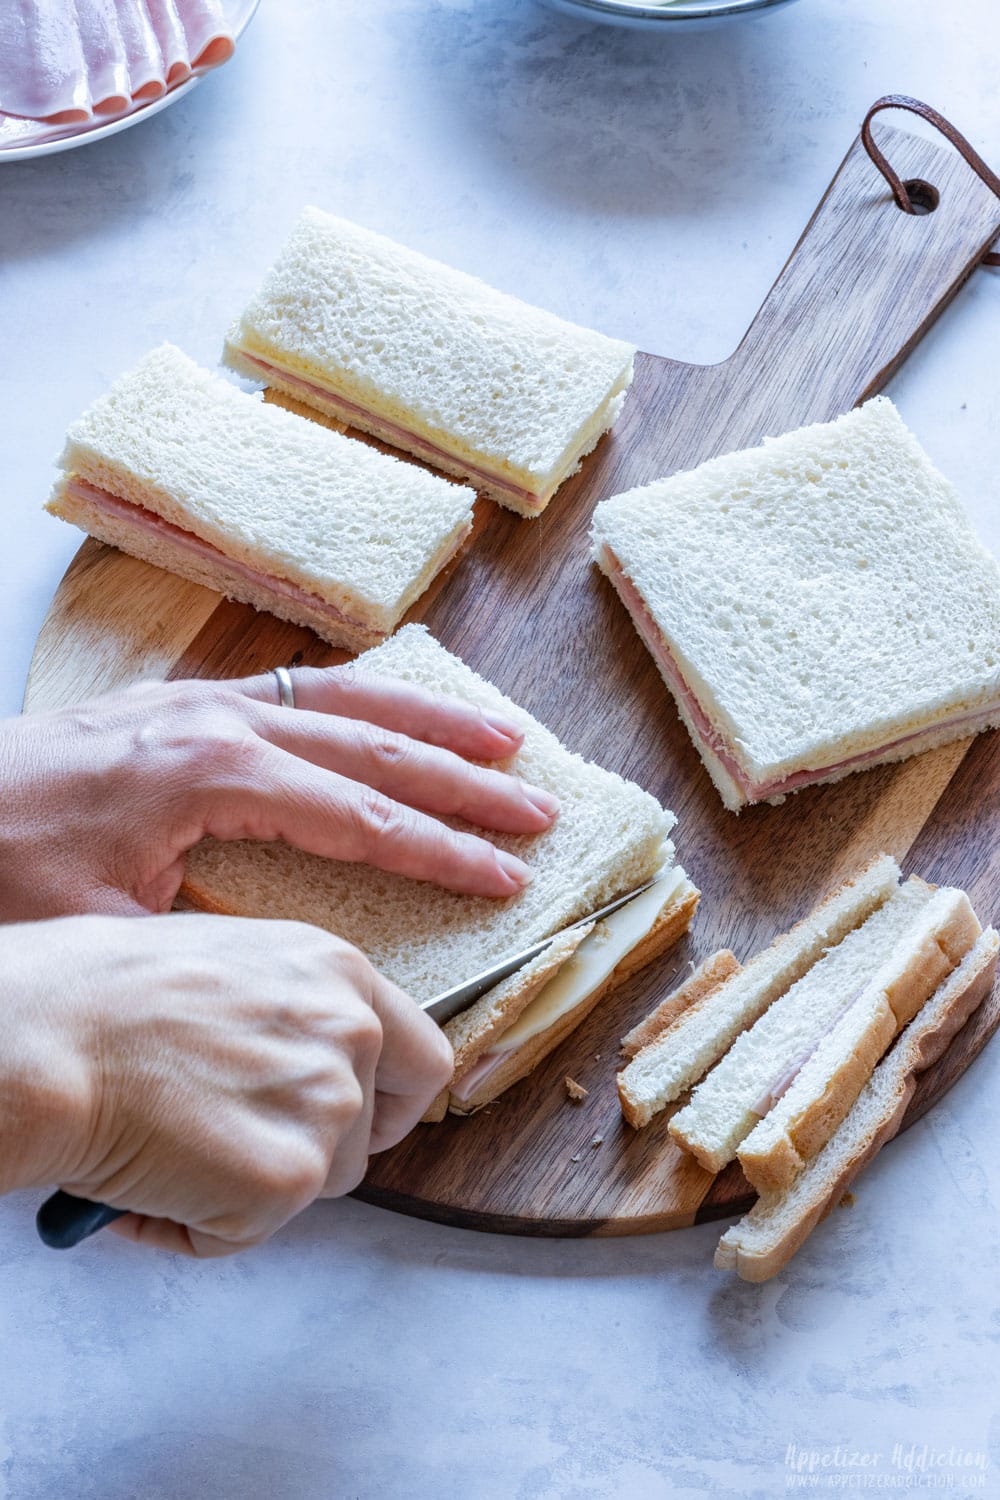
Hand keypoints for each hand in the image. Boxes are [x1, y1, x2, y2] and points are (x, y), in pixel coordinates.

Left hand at [0, 665, 558, 921]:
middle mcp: (215, 721)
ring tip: (503, 738)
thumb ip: (210, 939)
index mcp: (208, 773)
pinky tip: (388, 711)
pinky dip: (358, 698)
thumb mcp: (100, 934)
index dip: (440, 849)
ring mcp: (195, 702)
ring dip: (428, 718)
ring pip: (341, 697)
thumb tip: (298, 969)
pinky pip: (293, 688)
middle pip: (371, 744)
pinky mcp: (173, 703)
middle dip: (463, 780)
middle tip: (537, 809)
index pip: (358, 812)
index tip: (508, 876)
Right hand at [2, 911, 452, 1255]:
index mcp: (339, 972)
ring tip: (175, 1152)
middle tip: (248, 1149)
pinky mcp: (287, 1179)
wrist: (48, 1039)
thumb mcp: (230, 962)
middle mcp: (352, 1034)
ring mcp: (327, 1108)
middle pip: (374, 1132)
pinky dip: (197, 1226)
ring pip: (317, 1186)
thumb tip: (287, 1061)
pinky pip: (251, 1231)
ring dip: (253, 1187)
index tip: (359, 1119)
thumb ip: (289, 1009)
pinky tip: (148, 1182)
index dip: (388, 1099)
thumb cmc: (101, 995)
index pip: (419, 1057)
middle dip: (319, 1152)